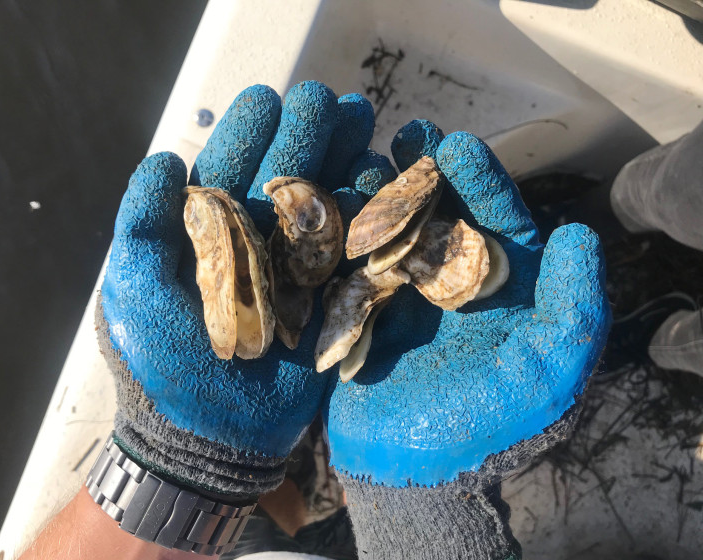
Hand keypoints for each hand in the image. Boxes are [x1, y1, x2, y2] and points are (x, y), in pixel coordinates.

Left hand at [98, 81, 376, 494]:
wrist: (209, 438)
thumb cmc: (161, 366)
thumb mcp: (136, 293)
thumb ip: (142, 226)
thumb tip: (161, 160)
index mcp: (206, 235)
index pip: (229, 171)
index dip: (250, 133)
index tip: (269, 98)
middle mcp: (253, 245)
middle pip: (283, 179)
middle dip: (307, 136)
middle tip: (331, 101)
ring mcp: (292, 271)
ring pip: (320, 205)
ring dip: (341, 163)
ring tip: (362, 125)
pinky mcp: (325, 301)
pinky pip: (350, 252)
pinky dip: (366, 218)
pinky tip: (380, 183)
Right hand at [326, 121, 611, 486]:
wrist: (409, 474)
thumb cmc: (485, 431)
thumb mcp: (545, 378)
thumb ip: (573, 313)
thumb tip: (582, 235)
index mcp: (503, 293)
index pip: (496, 223)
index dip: (481, 182)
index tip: (458, 146)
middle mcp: (456, 286)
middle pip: (441, 215)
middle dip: (425, 173)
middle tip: (407, 133)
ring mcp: (406, 297)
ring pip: (394, 231)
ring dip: (379, 195)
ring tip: (362, 160)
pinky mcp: (362, 312)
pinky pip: (351, 265)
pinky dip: (340, 235)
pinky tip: (324, 204)